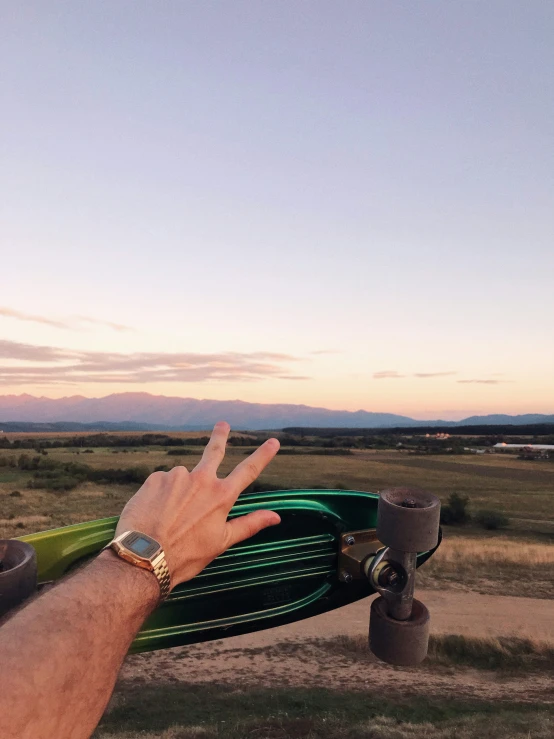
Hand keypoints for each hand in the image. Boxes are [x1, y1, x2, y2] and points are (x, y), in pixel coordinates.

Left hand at [115, 422, 280, 587]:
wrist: (144, 558)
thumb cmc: (186, 555)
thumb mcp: (222, 542)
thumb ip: (249, 525)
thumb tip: (276, 517)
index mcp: (221, 496)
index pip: (248, 471)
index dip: (262, 455)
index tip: (273, 442)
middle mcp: (201, 479)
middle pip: (214, 451)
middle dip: (220, 436)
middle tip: (223, 424)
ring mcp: (177, 476)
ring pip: (182, 479)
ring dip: (179, 491)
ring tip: (169, 517)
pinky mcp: (155, 478)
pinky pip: (162, 483)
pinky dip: (161, 495)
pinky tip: (155, 512)